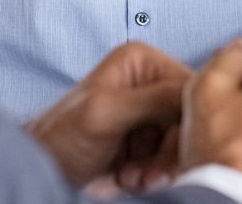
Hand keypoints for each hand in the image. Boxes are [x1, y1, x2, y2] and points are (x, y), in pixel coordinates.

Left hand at [27, 41, 188, 187]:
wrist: (44, 171)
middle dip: (171, 151)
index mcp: (143, 62)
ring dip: (163, 167)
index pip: (191, 88)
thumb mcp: (106, 112)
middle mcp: (151, 85)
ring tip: (135, 178)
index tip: (173, 151)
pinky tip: (132, 180)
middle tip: (149, 174)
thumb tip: (197, 92)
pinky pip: (172, 161)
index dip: (188, 121)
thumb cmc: (61, 136)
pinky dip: (156, 176)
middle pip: (191, 119)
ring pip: (184, 144)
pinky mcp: (149, 145)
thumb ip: (152, 99)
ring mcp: (151, 117)